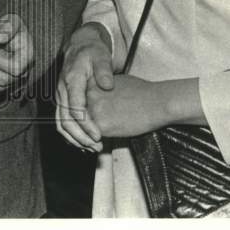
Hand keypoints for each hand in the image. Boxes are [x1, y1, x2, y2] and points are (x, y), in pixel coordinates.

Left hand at [0, 13, 33, 93]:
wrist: (5, 35)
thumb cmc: (10, 27)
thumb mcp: (12, 21)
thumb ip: (8, 27)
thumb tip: (0, 38)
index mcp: (27, 58)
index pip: (16, 69)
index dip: (1, 62)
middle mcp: (22, 72)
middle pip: (5, 80)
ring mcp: (12, 79)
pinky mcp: (2, 84)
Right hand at [55, 22, 114, 151]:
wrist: (79, 46)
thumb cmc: (92, 52)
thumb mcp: (101, 56)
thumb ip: (104, 70)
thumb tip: (107, 86)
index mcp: (71, 79)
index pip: (75, 107)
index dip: (85, 124)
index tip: (98, 135)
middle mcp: (62, 89)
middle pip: (65, 119)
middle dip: (80, 136)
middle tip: (96, 147)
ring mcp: (60, 95)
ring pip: (61, 122)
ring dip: (75, 138)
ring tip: (92, 148)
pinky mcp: (62, 100)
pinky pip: (62, 121)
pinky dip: (71, 134)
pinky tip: (85, 141)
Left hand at [85, 75, 204, 137]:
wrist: (157, 102)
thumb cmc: (142, 93)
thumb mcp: (116, 83)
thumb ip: (101, 90)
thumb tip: (97, 101)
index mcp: (91, 82)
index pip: (75, 100)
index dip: (75, 114)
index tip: (80, 124)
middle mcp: (88, 94)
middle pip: (73, 114)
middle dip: (75, 128)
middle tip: (80, 139)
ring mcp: (93, 108)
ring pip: (78, 127)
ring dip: (81, 139)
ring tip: (89, 146)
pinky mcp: (100, 123)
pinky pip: (89, 137)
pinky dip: (91, 144)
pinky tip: (98, 147)